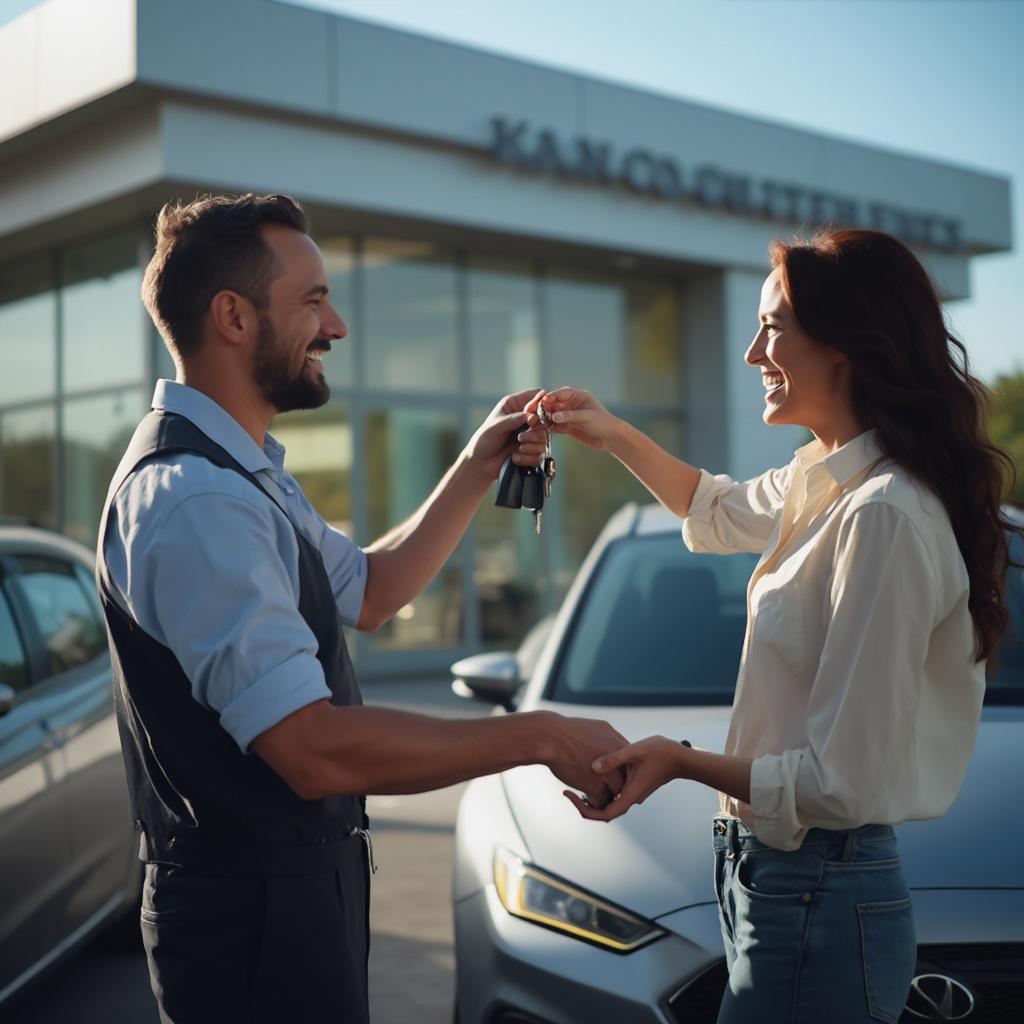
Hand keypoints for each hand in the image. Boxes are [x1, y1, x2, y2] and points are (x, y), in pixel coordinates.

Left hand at [464, 387, 544, 477]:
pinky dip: (529, 458)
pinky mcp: (531, 451)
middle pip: (544, 420)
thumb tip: (533, 417)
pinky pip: (540, 454)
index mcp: (515, 405)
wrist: (480, 463)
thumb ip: (513, 420)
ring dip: (532, 446)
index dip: (541, 404)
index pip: (536, 396)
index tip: (533, 418)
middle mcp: (525, 419)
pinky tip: (515, 458)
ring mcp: (529, 435)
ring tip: (518, 449)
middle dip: (535, 432)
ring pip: (544, 439)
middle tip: (520, 438)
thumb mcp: (496, 426)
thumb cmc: (484, 440)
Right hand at [515, 387, 619, 457]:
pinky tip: (544, 430)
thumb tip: (554, 417)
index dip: (551, 397)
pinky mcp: (569, 427)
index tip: (543, 401)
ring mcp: (570, 416)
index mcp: (579, 396)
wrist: (611, 438)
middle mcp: (573, 405)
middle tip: (536, 412)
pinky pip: (556, 426)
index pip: (561, 393)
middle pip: (555, 404)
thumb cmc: (603, 423)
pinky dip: (550, 427)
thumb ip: (570, 416)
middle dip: (545, 408)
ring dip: (546, 418)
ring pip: (553, 415)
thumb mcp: (587, 417)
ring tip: (537, 422)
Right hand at [544, 714, 629, 809]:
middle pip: (626, 778)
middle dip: (616, 785)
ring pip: (616, 792)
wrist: (550, 736)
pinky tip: (582, 798)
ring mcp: (607, 772)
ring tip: (592, 795)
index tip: (610, 775)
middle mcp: (617, 757)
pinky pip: (601, 802)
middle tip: (605, 789)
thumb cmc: (566, 731)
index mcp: (617, 742)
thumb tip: (611, 745)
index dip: (620, 771)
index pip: (629, 763)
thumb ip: (608, 739)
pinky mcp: (594, 785)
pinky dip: (592, 804)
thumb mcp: (595, 727)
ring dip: (606, 796)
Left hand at [563, 735, 688, 821]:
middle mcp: (631, 797)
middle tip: (567, 792)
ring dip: (592, 796)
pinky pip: (614, 793)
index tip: (570, 796)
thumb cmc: (661, 753)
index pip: (605, 814)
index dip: (585, 810)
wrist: (681, 757)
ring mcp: (633, 792)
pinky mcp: (633, 785)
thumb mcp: (635, 751)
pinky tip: (591, 774)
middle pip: (604, 811)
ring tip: (574, 784)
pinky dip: (601, 788)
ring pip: (608, 801)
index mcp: (630, 794)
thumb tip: (593, 767)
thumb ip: (614, 758)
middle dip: (584, 805)